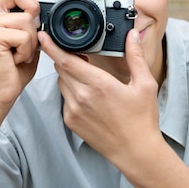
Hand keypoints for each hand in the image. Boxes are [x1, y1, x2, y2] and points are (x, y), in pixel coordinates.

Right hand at [0, 0, 43, 108]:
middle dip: (33, 7)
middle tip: (33, 28)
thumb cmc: (15, 65)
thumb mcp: (26, 35)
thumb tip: (45, 3)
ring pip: (25, 18)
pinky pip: (23, 35)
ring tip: (21, 52)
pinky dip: (27, 50)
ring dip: (32, 39)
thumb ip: (29, 17)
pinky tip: (17, 59)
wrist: (2, 90)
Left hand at [38, 29, 160, 165]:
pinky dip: (71, 91)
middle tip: (80, 54)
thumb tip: (132, 35)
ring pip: (62, 82)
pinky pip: (64, 98)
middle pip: (61, 68)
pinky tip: (88, 96)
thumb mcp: (145, 84)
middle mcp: (82, 97)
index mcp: (98, 84)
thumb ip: (136, 56)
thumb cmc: (142, 120)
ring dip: (69, 74)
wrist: (135, 152)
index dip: (51, 46)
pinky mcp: (71, 121)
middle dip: (66, 57)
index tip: (44, 36)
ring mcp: (73, 110)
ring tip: (88, 76)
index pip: (65, 60)